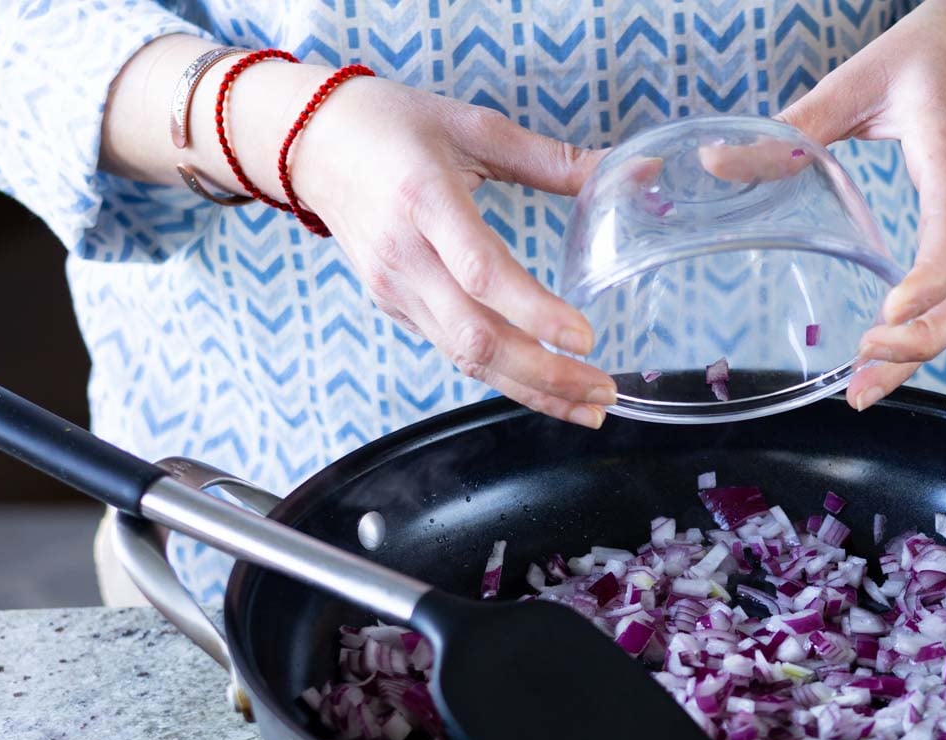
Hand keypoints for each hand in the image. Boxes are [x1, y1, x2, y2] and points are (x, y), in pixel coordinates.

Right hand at [293, 80, 615, 426]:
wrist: (310, 143)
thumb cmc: (392, 125)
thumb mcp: (474, 125)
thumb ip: (554, 159)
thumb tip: (635, 172)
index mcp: (425, 199)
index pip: (482, 271)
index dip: (534, 311)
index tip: (585, 337)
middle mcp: (406, 256)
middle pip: (476, 337)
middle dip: (545, 375)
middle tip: (604, 392)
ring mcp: (396, 290)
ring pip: (466, 359)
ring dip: (532, 391)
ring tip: (590, 407)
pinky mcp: (395, 309)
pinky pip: (454, 354)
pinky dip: (504, 378)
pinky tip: (548, 388)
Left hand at [778, 0, 945, 409]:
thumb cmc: (923, 58)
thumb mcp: (852, 81)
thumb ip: (788, 128)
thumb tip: (715, 164)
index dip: (930, 275)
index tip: (891, 310)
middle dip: (925, 338)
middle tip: (864, 369)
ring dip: (923, 351)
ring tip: (864, 389)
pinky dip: (926, 334)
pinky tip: (881, 362)